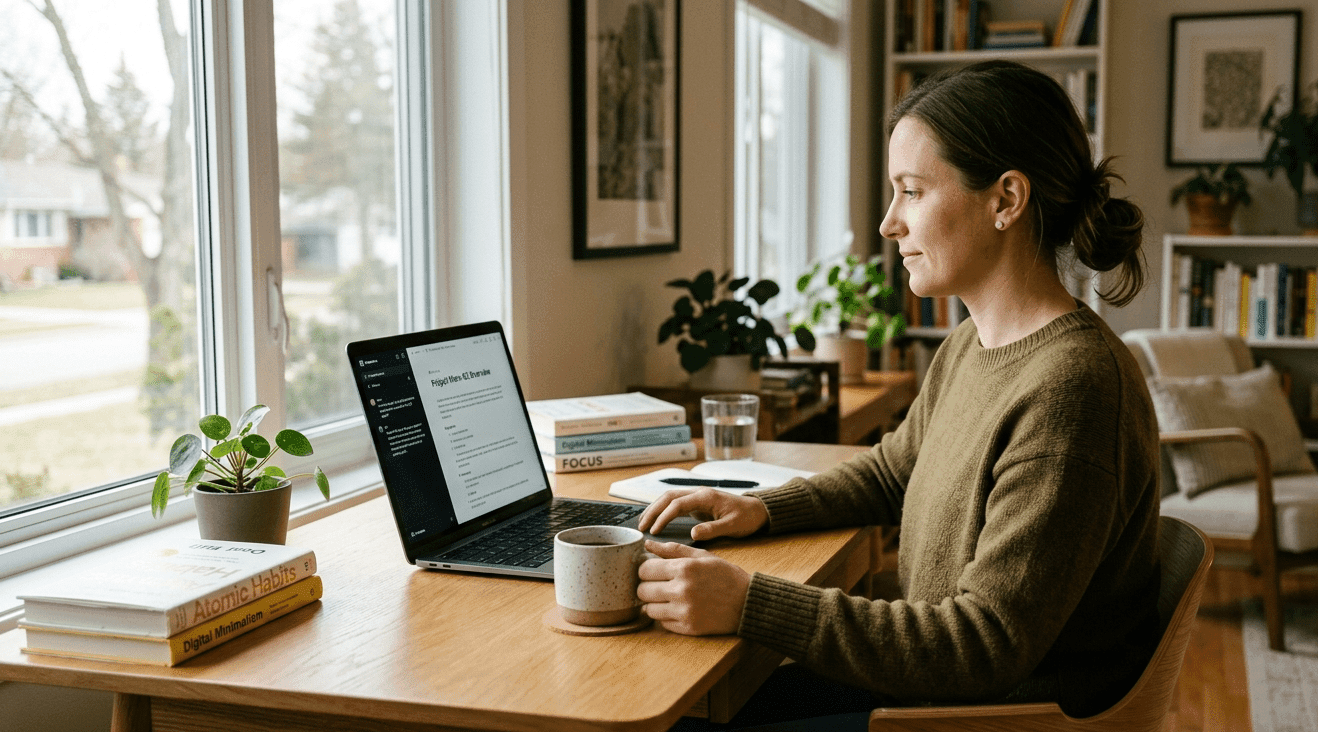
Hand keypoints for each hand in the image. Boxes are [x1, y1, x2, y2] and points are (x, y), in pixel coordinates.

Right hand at [636, 487, 768, 540]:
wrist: (758, 511)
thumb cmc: (747, 518)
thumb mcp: (732, 526)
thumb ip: (713, 529)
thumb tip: (693, 534)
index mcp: (706, 497)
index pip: (677, 504)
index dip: (663, 517)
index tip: (654, 531)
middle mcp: (699, 493)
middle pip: (668, 497)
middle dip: (652, 511)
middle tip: (640, 527)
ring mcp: (697, 497)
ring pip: (669, 498)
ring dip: (654, 509)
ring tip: (642, 523)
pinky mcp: (697, 503)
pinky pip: (675, 504)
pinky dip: (662, 510)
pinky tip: (655, 520)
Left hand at [638, 540, 749, 634]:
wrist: (748, 602)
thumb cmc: (725, 576)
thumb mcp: (702, 555)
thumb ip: (673, 549)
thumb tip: (647, 544)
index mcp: (684, 568)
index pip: (645, 570)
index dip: (646, 570)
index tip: (652, 571)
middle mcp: (681, 590)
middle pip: (643, 591)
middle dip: (647, 587)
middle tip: (658, 585)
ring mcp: (684, 611)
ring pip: (649, 609)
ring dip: (654, 604)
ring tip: (667, 598)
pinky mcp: (688, 628)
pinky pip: (662, 623)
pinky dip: (666, 616)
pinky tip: (678, 609)